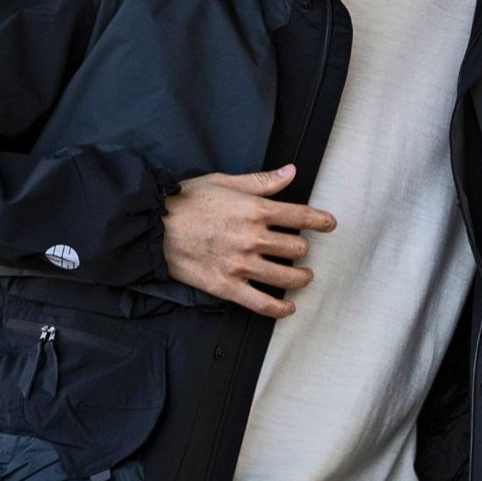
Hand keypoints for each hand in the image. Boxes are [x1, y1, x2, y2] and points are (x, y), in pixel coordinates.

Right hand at [160, 163, 336, 317]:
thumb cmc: (185, 201)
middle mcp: (253, 238)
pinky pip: (262, 303)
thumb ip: (261, 181)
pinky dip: (280, 308)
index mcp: (255, 210)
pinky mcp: (227, 286)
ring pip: (287, 277)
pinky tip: (288, 308)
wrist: (152, 228)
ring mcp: (241, 265)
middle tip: (298, 250)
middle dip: (302, 249)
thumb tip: (290, 172)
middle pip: (297, 248)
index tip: (330, 224)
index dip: (321, 221)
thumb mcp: (224, 182)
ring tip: (301, 277)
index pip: (301, 216)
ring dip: (300, 278)